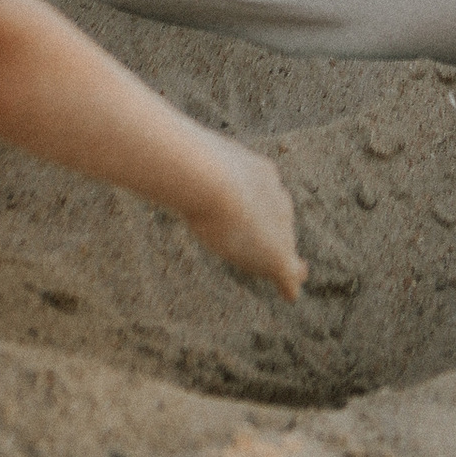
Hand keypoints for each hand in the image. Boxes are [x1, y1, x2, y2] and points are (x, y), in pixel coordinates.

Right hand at [182, 138, 308, 296]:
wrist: (213, 180)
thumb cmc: (195, 168)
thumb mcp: (188, 162)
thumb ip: (181, 167)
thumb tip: (159, 163)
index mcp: (260, 173)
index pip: (265, 192)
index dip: (258, 204)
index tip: (250, 212)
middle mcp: (277, 198)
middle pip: (280, 217)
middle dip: (273, 228)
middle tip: (262, 242)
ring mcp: (281, 227)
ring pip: (285, 243)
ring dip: (282, 254)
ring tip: (295, 269)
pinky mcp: (278, 255)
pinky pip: (289, 274)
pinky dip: (288, 283)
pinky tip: (290, 293)